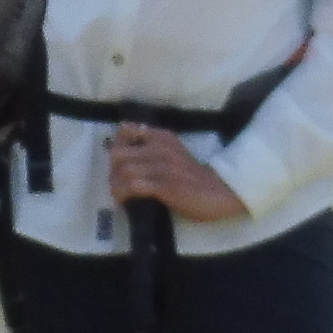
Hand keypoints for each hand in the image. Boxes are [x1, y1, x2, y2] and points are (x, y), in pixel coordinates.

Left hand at [106, 125, 249, 222]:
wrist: (221, 192)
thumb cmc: (195, 177)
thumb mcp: (174, 153)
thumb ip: (153, 149)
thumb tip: (126, 153)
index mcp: (162, 137)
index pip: (126, 130)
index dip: (115, 146)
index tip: (117, 162)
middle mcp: (160, 148)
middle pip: (118, 153)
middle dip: (112, 170)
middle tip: (116, 182)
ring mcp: (162, 167)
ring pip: (123, 171)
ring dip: (115, 185)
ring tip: (118, 194)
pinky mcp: (164, 186)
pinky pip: (133, 186)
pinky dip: (123, 194)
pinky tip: (124, 201)